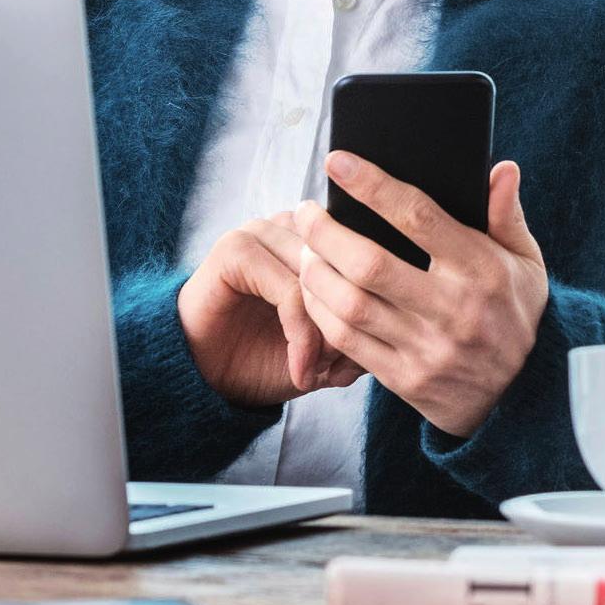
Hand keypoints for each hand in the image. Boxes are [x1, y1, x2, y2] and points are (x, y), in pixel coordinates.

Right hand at [177, 212, 368, 407]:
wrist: (207, 377)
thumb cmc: (265, 359)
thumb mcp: (327, 352)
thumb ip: (362, 337)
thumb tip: (398, 334)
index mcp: (315, 239)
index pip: (365, 253)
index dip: (373, 305)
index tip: (371, 356)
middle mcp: (290, 227)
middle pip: (346, 265)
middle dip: (351, 323)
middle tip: (344, 368)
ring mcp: (261, 233)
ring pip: (320, 278)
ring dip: (326, 333)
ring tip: (320, 371)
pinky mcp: (236, 251)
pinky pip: (287, 290)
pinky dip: (300, 334)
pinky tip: (301, 369)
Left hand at [289, 153, 550, 436]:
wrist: (523, 393)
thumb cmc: (516, 312)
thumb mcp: (526, 262)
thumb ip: (507, 215)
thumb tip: (501, 168)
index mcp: (482, 269)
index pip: (418, 217)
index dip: (372, 186)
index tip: (337, 162)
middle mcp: (454, 309)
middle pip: (369, 264)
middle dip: (325, 233)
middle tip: (304, 211)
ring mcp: (427, 348)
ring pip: (350, 305)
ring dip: (314, 272)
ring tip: (303, 249)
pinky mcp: (406, 379)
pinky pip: (348, 342)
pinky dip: (320, 312)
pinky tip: (311, 290)